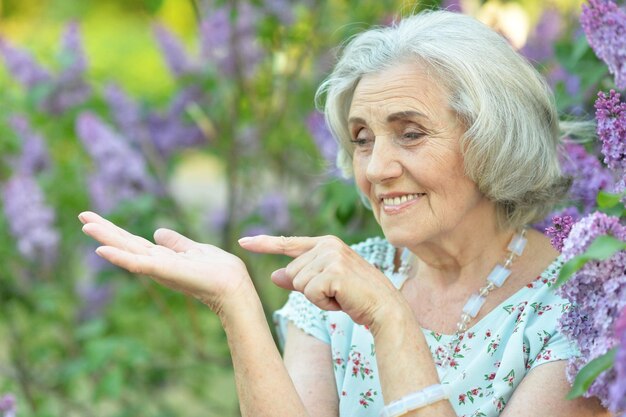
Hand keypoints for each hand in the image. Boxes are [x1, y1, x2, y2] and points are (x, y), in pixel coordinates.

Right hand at [79, 211, 252, 313]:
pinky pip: (138, 264)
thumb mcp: (194, 249)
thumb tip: (157, 231)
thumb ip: (176, 242)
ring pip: (127, 251)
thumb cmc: (218, 271)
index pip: (134, 242)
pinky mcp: (165, 272)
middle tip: (82, 216)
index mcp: (163, 258)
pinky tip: (102, 249)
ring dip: (107, 238)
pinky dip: (120, 258)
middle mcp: (157, 264)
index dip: (115, 231)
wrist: (233, 287)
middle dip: (105, 230)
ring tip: (86, 225)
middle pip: (126, 244)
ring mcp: (159, 268)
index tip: (95, 218)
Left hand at [239, 235, 402, 326]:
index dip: (264, 243)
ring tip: (340, 295)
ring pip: (299, 284)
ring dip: (317, 298)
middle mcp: (327, 245)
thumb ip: (299, 278)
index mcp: (325, 244)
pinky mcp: (333, 272)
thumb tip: (273, 276)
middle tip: (336, 292)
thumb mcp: (324, 285)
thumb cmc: (355, 296)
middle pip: (291, 273)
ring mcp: (331, 256)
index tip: (242, 242)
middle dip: (309, 290)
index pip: (288, 243)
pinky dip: (323, 304)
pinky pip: (309, 293)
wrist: (384, 307)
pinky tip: (341, 300)